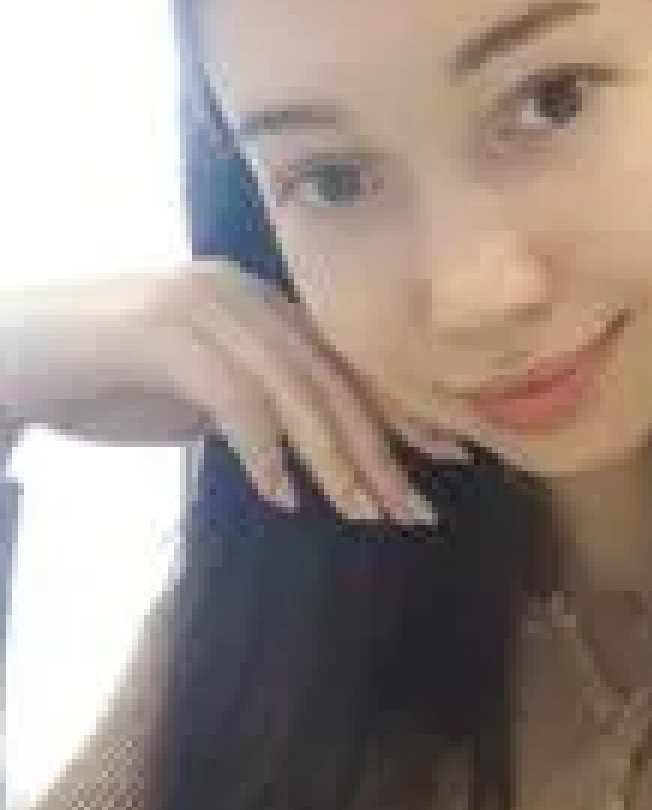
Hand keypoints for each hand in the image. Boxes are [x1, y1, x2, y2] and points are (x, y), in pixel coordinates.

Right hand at [0, 258, 465, 523]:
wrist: (21, 351)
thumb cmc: (111, 379)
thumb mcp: (201, 393)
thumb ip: (261, 403)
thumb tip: (311, 449)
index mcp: (267, 306)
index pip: (349, 362)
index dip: (402, 409)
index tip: (450, 452)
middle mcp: (248, 297)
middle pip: (334, 378)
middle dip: (381, 447)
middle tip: (415, 507)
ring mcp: (207, 308)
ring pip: (295, 390)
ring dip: (333, 459)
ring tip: (362, 512)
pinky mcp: (162, 332)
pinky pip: (233, 399)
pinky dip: (263, 451)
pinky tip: (281, 494)